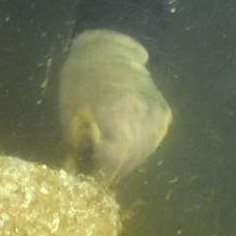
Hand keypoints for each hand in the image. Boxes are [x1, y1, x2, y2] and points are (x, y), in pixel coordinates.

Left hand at [58, 30, 170, 183]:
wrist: (107, 52)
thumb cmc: (80, 82)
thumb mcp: (70, 116)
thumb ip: (80, 147)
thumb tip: (82, 174)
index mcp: (117, 119)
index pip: (114, 164)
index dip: (101, 176)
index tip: (91, 182)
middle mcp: (142, 119)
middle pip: (131, 161)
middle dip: (114, 171)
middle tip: (100, 174)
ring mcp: (157, 116)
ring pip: (144, 152)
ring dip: (128, 160)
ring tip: (111, 159)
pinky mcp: (164, 112)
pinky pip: (152, 139)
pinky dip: (139, 145)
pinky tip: (125, 142)